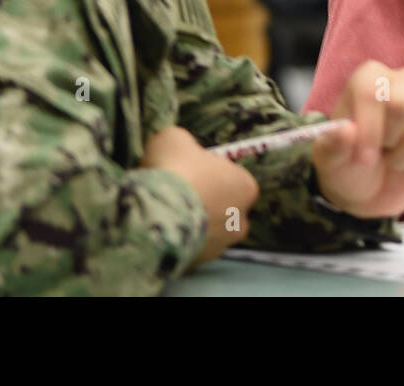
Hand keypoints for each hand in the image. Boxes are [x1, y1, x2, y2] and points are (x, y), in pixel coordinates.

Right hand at [141, 125, 258, 268]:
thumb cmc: (176, 170)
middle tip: (178, 192)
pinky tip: (159, 230)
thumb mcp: (174, 138)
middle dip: (205, 203)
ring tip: (164, 213)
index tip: (190, 171)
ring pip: (207, 232)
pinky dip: (177, 241)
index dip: (211, 174)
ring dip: (192, 224)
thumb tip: (179, 147)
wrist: (157, 214)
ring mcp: (220, 247)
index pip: (234, 179)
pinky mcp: (197, 265)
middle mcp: (240, 220)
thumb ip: (183, 143)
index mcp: (245, 187)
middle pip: (225, 209)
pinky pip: (188, 249)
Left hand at [311, 62, 403, 219]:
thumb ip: (333, 145)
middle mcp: (402, 84)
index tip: (364, 156)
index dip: (370, 126)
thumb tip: (346, 130)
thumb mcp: (330, 160)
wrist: (369, 190)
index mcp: (369, 79)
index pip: (375, 90)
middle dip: (390, 138)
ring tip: (391, 161)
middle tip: (378, 153)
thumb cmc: (347, 165)